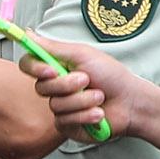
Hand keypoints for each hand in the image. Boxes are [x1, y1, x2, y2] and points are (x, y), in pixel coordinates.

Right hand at [21, 42, 148, 140]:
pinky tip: (99, 113)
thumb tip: (28, 33)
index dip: (35, 68)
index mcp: (57, 67)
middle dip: (68, 85)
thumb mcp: (83, 55)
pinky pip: (65, 121)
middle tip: (88, 80)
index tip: (51, 70)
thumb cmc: (112, 75)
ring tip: (100, 97)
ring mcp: (60, 108)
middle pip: (41, 87)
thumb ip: (53, 47)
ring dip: (82, 100)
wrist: (131, 102)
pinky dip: (85, 115)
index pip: (29, 65)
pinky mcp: (67, 126)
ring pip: (56, 105)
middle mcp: (55, 88)